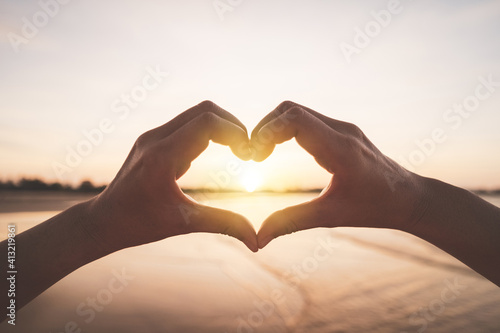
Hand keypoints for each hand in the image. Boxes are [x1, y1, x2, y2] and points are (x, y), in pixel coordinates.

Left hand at [86, 100, 257, 251]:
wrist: (103, 220)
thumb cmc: (139, 224)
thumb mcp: (184, 224)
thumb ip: (223, 225)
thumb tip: (256, 242)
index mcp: (162, 156)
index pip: (207, 122)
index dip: (236, 132)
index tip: (248, 155)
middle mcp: (155, 138)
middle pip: (205, 110)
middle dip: (232, 126)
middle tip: (246, 151)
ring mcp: (152, 136)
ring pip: (195, 114)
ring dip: (220, 127)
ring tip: (236, 151)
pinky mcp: (152, 140)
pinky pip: (186, 125)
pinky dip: (207, 133)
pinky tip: (215, 154)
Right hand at [251, 101, 424, 248]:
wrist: (408, 197)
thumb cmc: (375, 208)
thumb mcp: (331, 216)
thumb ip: (292, 223)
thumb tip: (258, 239)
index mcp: (340, 149)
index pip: (295, 119)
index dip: (267, 131)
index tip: (255, 156)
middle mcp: (342, 131)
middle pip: (290, 109)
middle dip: (265, 128)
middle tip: (254, 155)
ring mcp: (343, 128)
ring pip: (297, 111)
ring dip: (274, 127)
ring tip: (262, 154)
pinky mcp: (342, 131)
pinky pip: (306, 119)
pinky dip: (286, 129)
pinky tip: (278, 150)